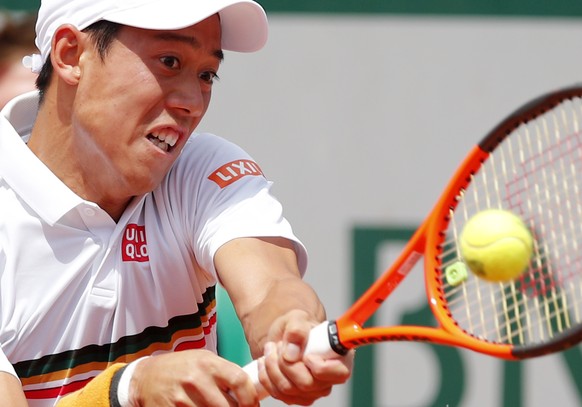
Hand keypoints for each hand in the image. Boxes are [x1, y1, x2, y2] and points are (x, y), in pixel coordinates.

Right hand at [129, 350, 258, 406]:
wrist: (145, 378)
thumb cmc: (180, 368)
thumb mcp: (203, 360)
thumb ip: (225, 373)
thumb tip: (250, 390)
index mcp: (207, 363)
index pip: (240, 381)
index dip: (251, 397)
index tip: (252, 405)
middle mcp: (196, 380)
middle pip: (229, 406)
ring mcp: (182, 400)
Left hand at [256, 310, 353, 404]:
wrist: (285, 337)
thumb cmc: (298, 327)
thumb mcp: (297, 318)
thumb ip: (297, 330)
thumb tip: (291, 354)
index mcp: (341, 358)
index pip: (339, 374)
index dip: (320, 366)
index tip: (305, 354)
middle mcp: (329, 379)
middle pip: (307, 384)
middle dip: (285, 363)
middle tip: (278, 345)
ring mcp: (313, 391)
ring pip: (288, 389)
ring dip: (272, 367)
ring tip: (270, 349)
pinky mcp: (296, 397)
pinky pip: (277, 394)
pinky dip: (266, 376)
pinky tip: (264, 361)